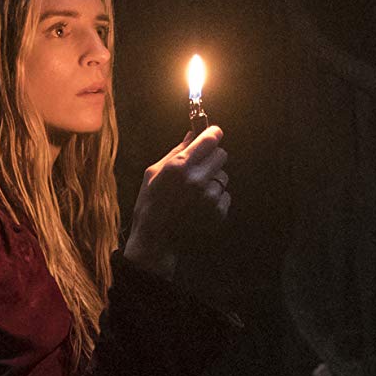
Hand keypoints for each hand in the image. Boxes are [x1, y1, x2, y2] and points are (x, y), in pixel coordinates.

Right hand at [121, 126, 229, 278]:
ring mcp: (209, 198)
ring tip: (195, 192)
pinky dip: (216, 198)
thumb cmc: (150, 204)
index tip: (211, 134)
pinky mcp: (218, 213)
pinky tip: (199, 206)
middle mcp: (197, 180)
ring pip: (224, 176)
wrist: (155, 241)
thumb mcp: (153, 173)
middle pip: (222, 154)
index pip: (210, 138)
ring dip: (213, 179)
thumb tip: (192, 134)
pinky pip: (225, 195)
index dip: (212, 134)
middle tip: (200, 166)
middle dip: (212, 157)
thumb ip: (175, 151)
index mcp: (179, 167)